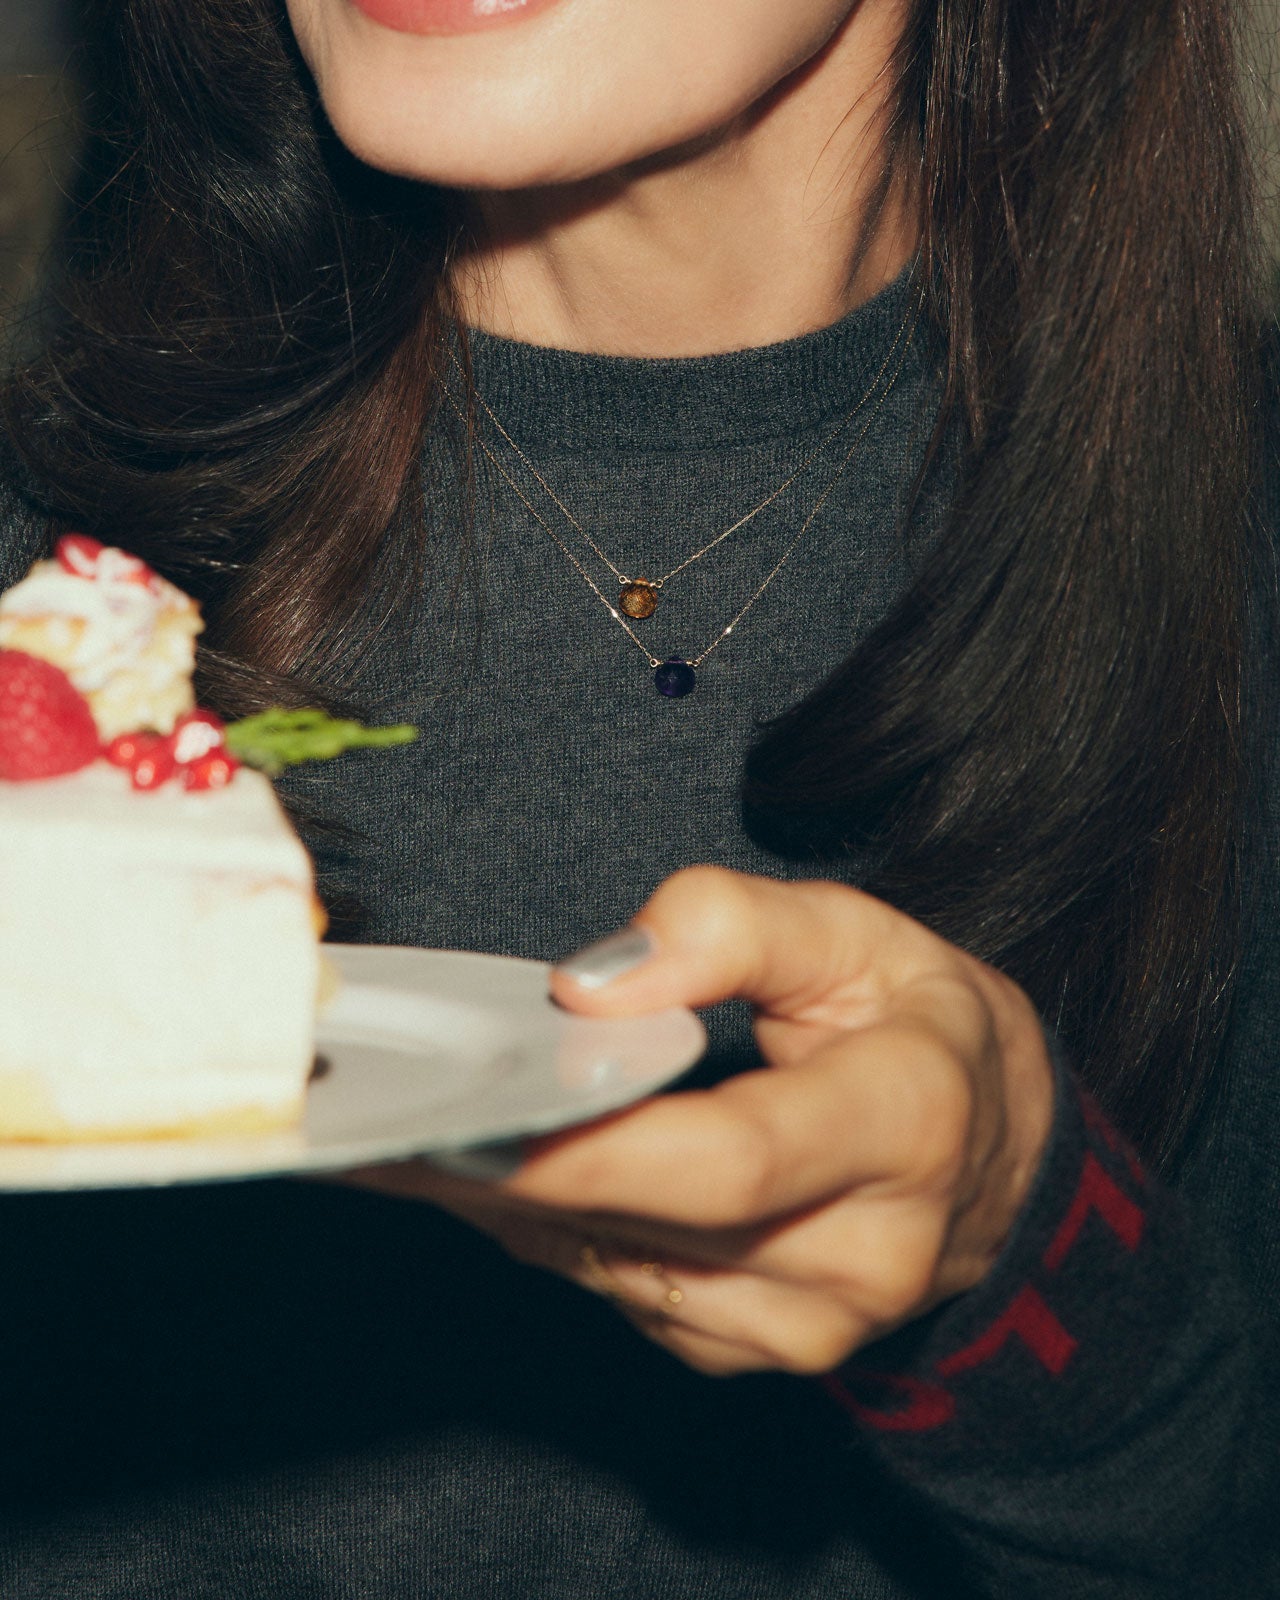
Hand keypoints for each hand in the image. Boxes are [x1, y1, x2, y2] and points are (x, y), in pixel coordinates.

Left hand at [343, 867, 1054, 1376]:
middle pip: (657, 1226)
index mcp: (907, 1124)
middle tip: (389, 1129)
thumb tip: (591, 983)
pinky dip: (553, 1233)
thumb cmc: (918, 1026)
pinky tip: (498, 1179)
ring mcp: (812, 1324)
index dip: (597, 1150)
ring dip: (512, 1209)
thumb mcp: (856, 933)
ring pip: (622, 1269)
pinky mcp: (759, 1352)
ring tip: (413, 1146)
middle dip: (513, 1177)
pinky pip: (625, 1292)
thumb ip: (731, 929)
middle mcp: (866, 1253)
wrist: (995, 1160)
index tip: (476, 1123)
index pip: (734, 1159)